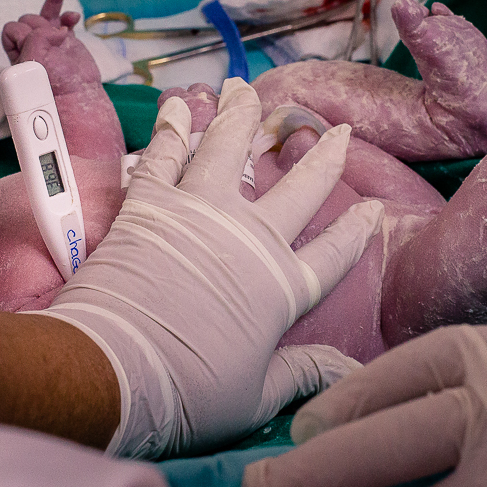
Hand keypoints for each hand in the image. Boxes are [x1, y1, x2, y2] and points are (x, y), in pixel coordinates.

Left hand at [45, 79, 382, 457]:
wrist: (114, 368)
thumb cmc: (187, 392)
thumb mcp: (255, 396)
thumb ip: (303, 375)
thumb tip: (347, 373)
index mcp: (283, 288)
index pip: (334, 252)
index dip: (356, 230)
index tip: (373, 207)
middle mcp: (251, 239)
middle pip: (298, 188)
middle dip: (323, 156)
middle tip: (337, 130)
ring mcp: (201, 212)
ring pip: (230, 150)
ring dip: (241, 117)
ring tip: (247, 90)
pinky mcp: (152, 203)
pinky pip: (165, 155)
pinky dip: (172, 128)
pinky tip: (178, 105)